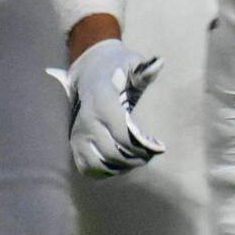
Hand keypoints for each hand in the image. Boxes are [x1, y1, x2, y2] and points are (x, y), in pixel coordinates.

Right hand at [53, 39, 163, 177]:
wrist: (89, 71)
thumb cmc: (117, 68)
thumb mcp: (132, 63)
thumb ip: (145, 70)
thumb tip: (160, 63)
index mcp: (102, 102)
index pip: (123, 136)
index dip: (143, 147)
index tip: (159, 147)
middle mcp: (87, 121)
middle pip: (113, 154)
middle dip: (135, 159)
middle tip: (149, 155)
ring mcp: (78, 133)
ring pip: (98, 164)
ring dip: (120, 168)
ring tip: (135, 160)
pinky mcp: (74, 142)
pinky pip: (87, 167)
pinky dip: (105, 171)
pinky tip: (120, 163)